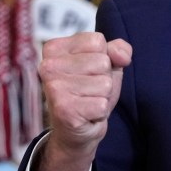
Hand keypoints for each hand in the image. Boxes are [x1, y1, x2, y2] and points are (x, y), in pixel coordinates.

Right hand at [33, 31, 131, 170]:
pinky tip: (86, 114)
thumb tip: (122, 56)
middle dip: (103, 78)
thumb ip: (118, 50)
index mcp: (54, 48)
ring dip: (102, 96)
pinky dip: (100, 112)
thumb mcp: (107, 65)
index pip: (97, 41)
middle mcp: (48, 66)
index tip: (88, 71)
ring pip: (104, 83)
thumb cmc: (90, 92)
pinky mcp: (64, 109)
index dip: (103, 57)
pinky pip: (102, 104)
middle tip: (88, 90)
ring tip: (87, 101)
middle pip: (102, 62)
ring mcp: (54, 88)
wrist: (78, 130)